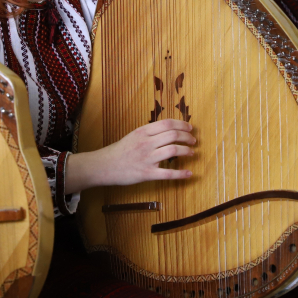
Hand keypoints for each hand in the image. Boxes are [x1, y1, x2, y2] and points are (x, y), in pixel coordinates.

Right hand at [67, 119, 195, 191]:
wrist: (104, 166)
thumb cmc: (119, 151)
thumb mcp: (134, 135)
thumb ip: (149, 133)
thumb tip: (168, 130)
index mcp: (143, 131)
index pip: (167, 123)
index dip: (182, 124)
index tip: (190, 128)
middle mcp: (146, 143)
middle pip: (173, 135)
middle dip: (187, 137)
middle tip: (193, 140)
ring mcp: (147, 158)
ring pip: (173, 151)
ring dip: (186, 151)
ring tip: (191, 153)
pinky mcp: (147, 173)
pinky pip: (167, 173)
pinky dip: (181, 174)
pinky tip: (189, 173)